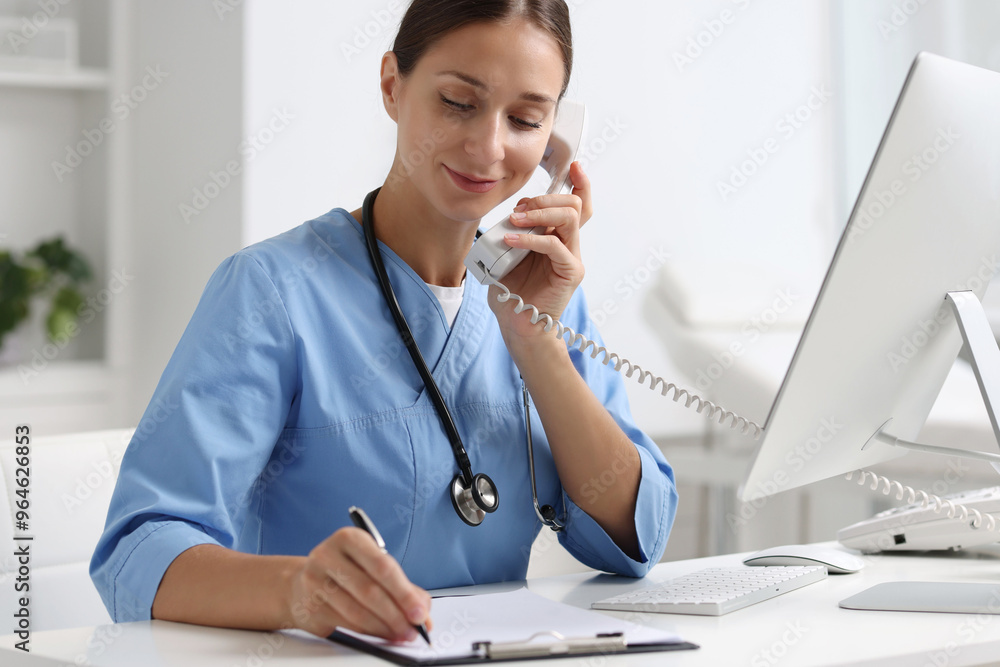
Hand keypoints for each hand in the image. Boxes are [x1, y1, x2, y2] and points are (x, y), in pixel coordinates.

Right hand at [286, 527, 431, 640]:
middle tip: (414, 628)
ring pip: (357, 611)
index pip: (383, 566)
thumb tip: (423, 612)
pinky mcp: (310, 606)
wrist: (302, 584)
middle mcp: (328, 555)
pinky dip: (368, 632)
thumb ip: (402, 587)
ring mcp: (315, 580)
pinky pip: (346, 624)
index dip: (404, 593)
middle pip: (370, 590)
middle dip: (396, 614)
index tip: (420, 612)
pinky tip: (381, 634)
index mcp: (350, 538)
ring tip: (400, 634)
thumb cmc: (346, 573)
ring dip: (384, 627)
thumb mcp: (373, 567)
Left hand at [487, 161, 593, 342]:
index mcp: (557, 237)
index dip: (579, 183)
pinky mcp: (570, 272)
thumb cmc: (513, 292)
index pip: (576, 204)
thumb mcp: (507, 254)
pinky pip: (555, 245)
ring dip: (540, 212)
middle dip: (546, 198)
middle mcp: (569, 244)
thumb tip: (507, 217)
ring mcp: (571, 258)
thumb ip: (514, 234)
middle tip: (520, 209)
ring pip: (570, 218)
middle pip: (574, 205)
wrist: (518, 324)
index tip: (573, 166)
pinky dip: (531, 239)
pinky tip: (511, 240)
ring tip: (516, 220)